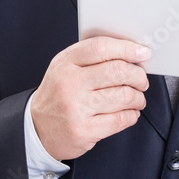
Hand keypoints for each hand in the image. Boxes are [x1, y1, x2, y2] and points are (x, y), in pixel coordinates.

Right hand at [30, 36, 150, 159]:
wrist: (37, 128)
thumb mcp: (65, 67)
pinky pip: (121, 119)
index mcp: (65, 63)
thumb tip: (131, 52)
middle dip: (138, 76)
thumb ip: (92, 57)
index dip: (127, 48)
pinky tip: (130, 112)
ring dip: (138, 97)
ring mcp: (77, 108)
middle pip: (118, 71)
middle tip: (141, 80)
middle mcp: (70, 84)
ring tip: (136, 98)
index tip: (142, 53)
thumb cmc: (58, 94)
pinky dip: (132, 115)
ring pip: (124, 96)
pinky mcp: (85, 130)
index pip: (101, 47)